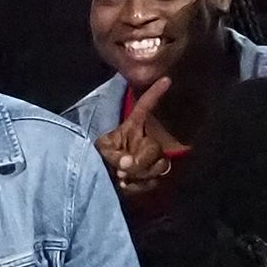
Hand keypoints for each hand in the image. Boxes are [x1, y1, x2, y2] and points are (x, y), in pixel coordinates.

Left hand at [95, 75, 178, 194]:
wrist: (102, 179)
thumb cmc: (100, 157)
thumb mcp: (101, 150)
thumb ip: (112, 154)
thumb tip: (128, 165)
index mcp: (134, 128)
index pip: (144, 108)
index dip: (154, 93)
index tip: (166, 79)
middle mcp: (147, 140)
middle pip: (155, 149)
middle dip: (141, 162)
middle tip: (122, 170)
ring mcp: (153, 159)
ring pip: (160, 166)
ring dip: (139, 175)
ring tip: (121, 178)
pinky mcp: (154, 177)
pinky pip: (154, 182)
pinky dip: (139, 187)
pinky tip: (126, 186)